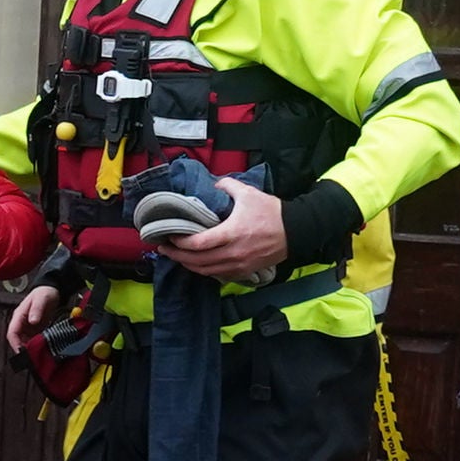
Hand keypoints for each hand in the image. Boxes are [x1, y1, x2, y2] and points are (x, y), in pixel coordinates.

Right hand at [7, 285, 61, 353]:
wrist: (51, 290)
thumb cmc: (44, 293)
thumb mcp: (41, 299)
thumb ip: (36, 310)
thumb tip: (32, 321)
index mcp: (19, 315)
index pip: (12, 332)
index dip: (15, 343)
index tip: (22, 351)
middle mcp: (21, 323)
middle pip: (17, 340)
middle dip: (23, 349)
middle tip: (32, 356)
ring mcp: (28, 327)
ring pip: (25, 342)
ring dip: (30, 348)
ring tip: (39, 354)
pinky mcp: (35, 330)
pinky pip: (34, 340)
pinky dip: (37, 346)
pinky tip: (43, 349)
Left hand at [162, 179, 286, 278]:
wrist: (295, 231)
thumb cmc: (271, 212)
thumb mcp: (248, 193)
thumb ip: (227, 186)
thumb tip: (213, 185)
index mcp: (231, 234)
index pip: (198, 244)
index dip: (180, 242)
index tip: (169, 235)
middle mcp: (233, 253)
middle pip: (196, 261)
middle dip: (177, 256)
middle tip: (164, 248)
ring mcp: (238, 265)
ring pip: (205, 271)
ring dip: (188, 265)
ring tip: (175, 257)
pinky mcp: (243, 271)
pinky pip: (217, 275)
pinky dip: (203, 271)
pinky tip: (195, 264)